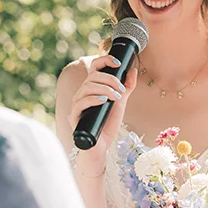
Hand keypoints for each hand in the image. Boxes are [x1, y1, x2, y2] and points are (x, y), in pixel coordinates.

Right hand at [68, 54, 137, 171]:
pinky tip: (104, 100)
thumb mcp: (120, 102)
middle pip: (92, 76)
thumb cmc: (108, 124)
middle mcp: (83, 93)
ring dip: (105, 89)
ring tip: (116, 97)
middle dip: (110, 79)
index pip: (94, 67)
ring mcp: (77, 104)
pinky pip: (81, 103)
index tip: (118, 63)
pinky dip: (93, 99)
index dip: (104, 61)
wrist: (102, 146)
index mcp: (92, 87)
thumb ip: (126, 87)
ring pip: (87, 87)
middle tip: (121, 89)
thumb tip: (132, 70)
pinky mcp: (75, 116)